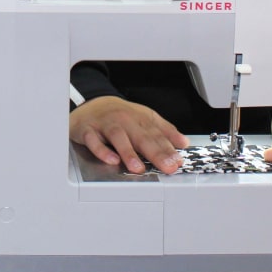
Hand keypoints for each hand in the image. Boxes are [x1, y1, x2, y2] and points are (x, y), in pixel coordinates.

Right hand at [70, 96, 188, 174]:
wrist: (90, 104)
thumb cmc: (120, 115)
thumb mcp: (144, 118)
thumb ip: (164, 130)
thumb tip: (183, 142)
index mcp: (139, 118)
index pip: (156, 134)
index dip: (168, 148)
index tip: (177, 161)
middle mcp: (124, 120)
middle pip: (140, 136)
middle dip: (155, 152)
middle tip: (166, 166)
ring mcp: (105, 125)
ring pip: (118, 137)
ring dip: (128, 152)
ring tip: (138, 167)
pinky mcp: (88, 131)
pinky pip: (94, 141)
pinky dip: (102, 150)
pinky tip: (112, 160)